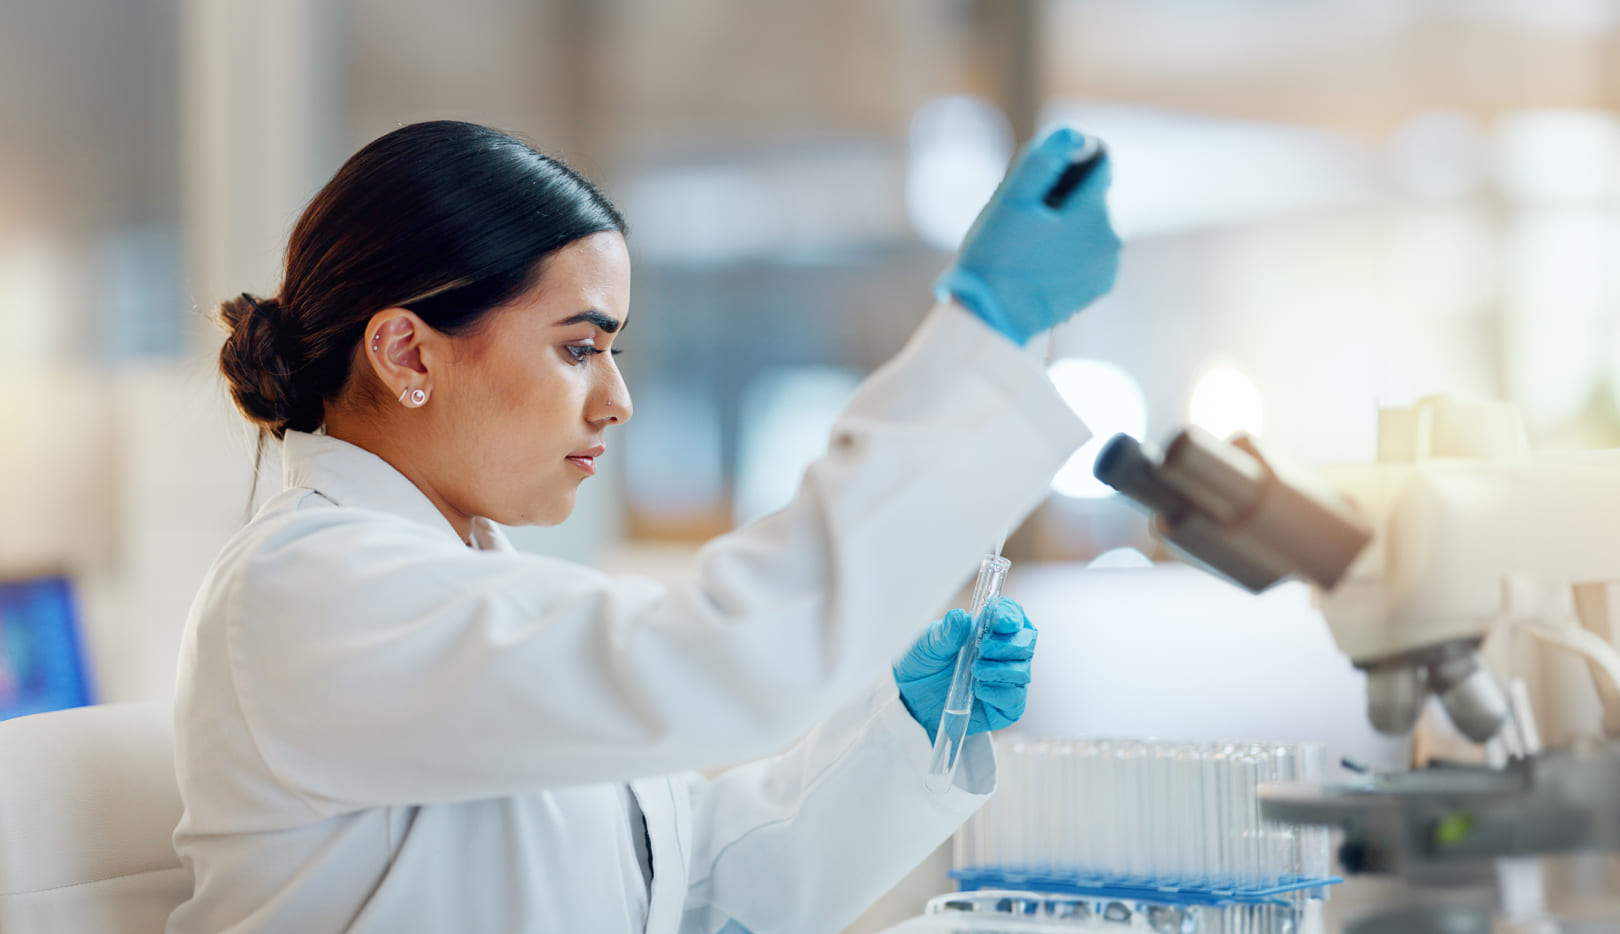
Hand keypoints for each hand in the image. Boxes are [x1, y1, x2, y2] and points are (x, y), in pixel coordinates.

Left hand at [893, 599, 1036, 737]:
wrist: (913, 699)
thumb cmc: (925, 664)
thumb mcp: (928, 645)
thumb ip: (945, 633)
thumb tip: (960, 617)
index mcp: (990, 628)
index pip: (1012, 615)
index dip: (1011, 615)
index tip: (999, 621)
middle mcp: (1005, 652)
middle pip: (1027, 641)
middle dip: (1008, 644)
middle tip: (982, 649)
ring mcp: (1006, 680)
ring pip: (1023, 671)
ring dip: (1002, 669)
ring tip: (975, 671)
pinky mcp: (1003, 707)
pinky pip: (1015, 700)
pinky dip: (1000, 693)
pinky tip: (980, 690)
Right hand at [936, 127, 1121, 344]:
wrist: (995, 318)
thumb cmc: (998, 257)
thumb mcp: (1012, 200)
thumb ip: (1042, 160)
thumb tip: (1075, 136)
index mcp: (1097, 210)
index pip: (1098, 162)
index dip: (1066, 164)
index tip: (1037, 186)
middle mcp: (1114, 237)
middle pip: (1091, 196)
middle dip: (1064, 199)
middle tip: (1027, 221)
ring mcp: (1109, 265)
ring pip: (1090, 225)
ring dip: (1068, 226)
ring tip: (1032, 246)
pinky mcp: (1100, 287)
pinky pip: (1089, 253)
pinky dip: (1070, 252)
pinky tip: (1041, 265)